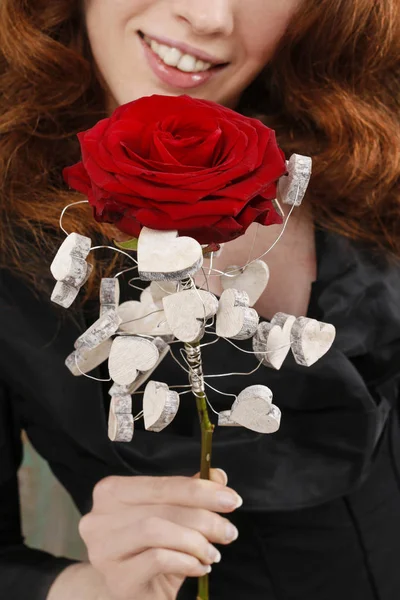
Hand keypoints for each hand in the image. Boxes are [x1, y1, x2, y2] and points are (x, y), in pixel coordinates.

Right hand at [79, 469, 241, 599]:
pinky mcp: (116, 578)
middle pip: (160, 506)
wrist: (129, 594)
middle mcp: (99, 517)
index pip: (161, 484)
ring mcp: (103, 549)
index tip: (231, 499)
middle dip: (203, 517)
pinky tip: (199, 567)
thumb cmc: (149, 550)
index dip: (200, 490)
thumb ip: (190, 494)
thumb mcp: (171, 518)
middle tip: (228, 530)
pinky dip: (186, 561)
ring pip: (155, 530)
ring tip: (212, 553)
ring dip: (194, 540)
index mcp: (112, 491)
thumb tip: (218, 476)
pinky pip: (157, 560)